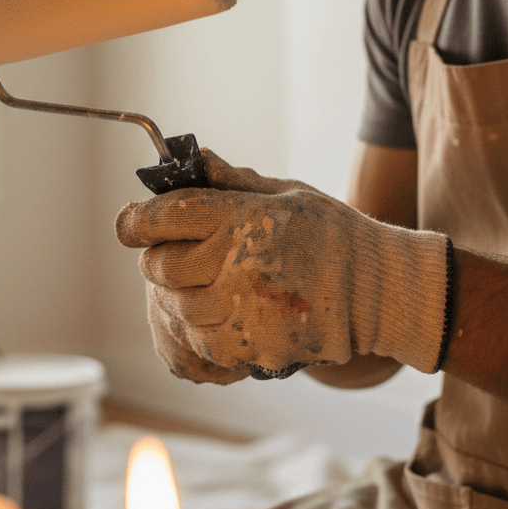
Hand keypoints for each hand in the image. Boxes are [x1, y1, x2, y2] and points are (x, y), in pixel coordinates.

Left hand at [115, 150, 451, 382]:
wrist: (376, 292)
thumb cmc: (329, 234)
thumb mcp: (283, 191)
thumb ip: (227, 180)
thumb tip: (182, 160)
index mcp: (238, 217)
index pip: (162, 216)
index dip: (136, 221)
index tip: (131, 224)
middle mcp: (233, 264)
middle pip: (158, 266)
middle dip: (162, 259)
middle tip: (185, 255)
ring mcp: (239, 311)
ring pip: (174, 307)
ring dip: (183, 297)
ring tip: (214, 286)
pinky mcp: (247, 348)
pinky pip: (199, 342)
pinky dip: (204, 330)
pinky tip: (230, 313)